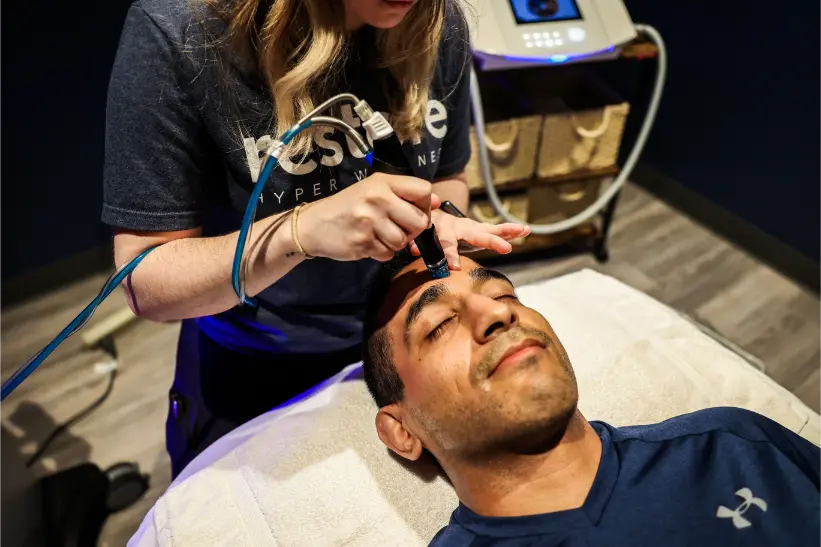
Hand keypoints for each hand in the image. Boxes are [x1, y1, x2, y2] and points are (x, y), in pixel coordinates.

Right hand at [297, 173, 439, 261]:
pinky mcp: (363, 242)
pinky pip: (387, 254)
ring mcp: (369, 221)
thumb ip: (404, 194)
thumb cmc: (348, 207)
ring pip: (404, 241)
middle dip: (412, 229)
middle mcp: (377, 198)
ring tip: (379, 235)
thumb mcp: (373, 190)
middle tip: (397, 228)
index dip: (425, 205)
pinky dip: (381, 252)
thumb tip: (437, 202)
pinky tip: (368, 243)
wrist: (314, 224)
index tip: (413, 210)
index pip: (424, 191)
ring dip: (395, 243)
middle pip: (419, 220)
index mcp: (382, 182)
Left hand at [411, 210, 530, 269]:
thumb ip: (417, 242)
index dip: (449, 254)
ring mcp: (472, 227)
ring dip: (507, 232)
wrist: (429, 214)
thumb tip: (410, 248)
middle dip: (491, 241)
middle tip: (505, 249)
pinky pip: (496, 231)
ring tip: (523, 231)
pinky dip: (510, 231)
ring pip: (491, 230)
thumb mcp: (418, 236)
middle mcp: (460, 226)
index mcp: (443, 228)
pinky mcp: (479, 230)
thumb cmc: (424, 229)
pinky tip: (525, 230)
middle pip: (477, 234)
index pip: (447, 242)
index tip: (453, 267)